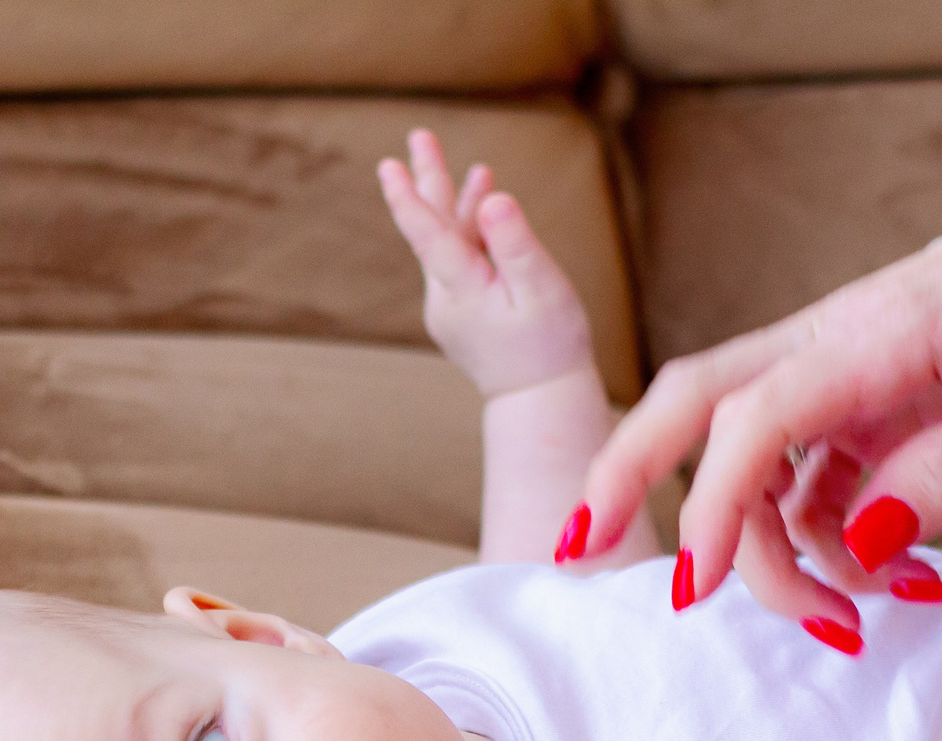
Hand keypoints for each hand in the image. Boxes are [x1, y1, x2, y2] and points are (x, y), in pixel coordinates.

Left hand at [377, 128, 593, 399]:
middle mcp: (445, 297)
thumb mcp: (542, 290)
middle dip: (429, 179)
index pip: (429, 235)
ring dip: (459, 204)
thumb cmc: (550, 345)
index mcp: (462, 289)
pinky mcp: (461, 313)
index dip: (409, 197)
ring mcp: (450, 307)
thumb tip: (492, 200)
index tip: (391, 167)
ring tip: (476, 171)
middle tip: (419, 138)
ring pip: (449, 244)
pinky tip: (486, 208)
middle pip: (433, 229)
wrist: (540, 400)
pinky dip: (473, 233)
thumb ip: (516, 244)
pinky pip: (461, 262)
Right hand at [566, 139, 941, 636]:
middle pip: (694, 404)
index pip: (755, 416)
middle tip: (579, 557)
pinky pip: (811, 479)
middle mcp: (835, 346)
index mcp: (875, 333)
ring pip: (753, 464)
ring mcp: (842, 372)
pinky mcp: (862, 398)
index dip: (713, 502)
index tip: (699, 582)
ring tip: (855, 622)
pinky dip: (830, 542)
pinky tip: (893, 580)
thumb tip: (864, 549)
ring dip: (776, 555)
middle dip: (627, 478)